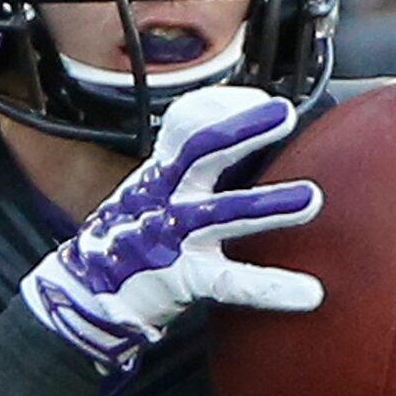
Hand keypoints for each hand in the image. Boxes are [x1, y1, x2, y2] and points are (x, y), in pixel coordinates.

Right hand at [18, 86, 321, 372]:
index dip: (223, 110)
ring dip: (267, 205)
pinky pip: (231, 282)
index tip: (262, 99)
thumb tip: (239, 138)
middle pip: (200, 154)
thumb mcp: (150, 193)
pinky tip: (309, 293)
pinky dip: (271, 287)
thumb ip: (189, 168)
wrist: (86, 296)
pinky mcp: (182, 280)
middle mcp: (164, 199)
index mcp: (160, 176)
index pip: (187, 129)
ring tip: (310, 199)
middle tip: (282, 115)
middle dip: (242, 131)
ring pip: (221, 214)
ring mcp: (172, 238)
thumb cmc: (128, 241)